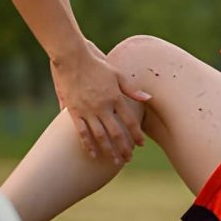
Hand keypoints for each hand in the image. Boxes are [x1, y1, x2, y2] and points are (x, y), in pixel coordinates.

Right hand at [50, 41, 150, 164]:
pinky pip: (81, 131)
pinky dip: (87, 144)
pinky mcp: (73, 111)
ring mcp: (87, 110)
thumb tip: (148, 98)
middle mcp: (103, 106)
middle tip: (129, 159)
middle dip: (124, 148)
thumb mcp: (118, 75)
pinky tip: (92, 154)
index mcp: (116, 97)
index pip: (130, 121)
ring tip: (115, 161)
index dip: (136, 134)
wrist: (72, 58)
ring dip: (108, 150)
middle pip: (116, 132)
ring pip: (100, 136)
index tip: (141, 145)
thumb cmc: (97, 65)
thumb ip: (132, 89)